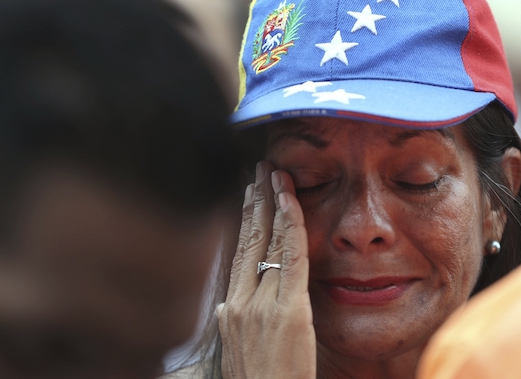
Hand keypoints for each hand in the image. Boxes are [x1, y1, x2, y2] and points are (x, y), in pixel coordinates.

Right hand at [216, 161, 315, 378]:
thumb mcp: (239, 348)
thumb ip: (237, 321)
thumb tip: (230, 305)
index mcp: (229, 311)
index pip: (239, 254)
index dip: (246, 220)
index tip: (250, 194)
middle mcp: (238, 302)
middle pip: (248, 240)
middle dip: (256, 201)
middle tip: (262, 170)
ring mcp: (260, 305)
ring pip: (269, 243)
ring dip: (275, 203)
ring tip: (278, 175)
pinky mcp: (287, 311)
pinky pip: (291, 257)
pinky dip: (292, 225)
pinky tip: (292, 202)